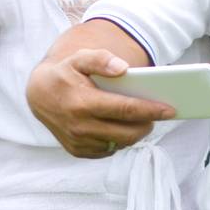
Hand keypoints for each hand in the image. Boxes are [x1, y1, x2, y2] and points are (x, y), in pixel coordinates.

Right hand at [26, 49, 174, 158]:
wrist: (38, 94)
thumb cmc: (65, 73)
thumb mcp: (79, 58)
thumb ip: (100, 59)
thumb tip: (123, 68)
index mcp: (82, 103)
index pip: (125, 110)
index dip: (150, 110)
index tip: (170, 110)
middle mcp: (79, 127)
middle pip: (126, 132)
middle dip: (147, 125)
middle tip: (158, 115)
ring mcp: (78, 142)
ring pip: (119, 144)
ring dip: (135, 133)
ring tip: (144, 120)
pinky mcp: (77, 151)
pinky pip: (108, 150)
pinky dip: (120, 140)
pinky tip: (125, 127)